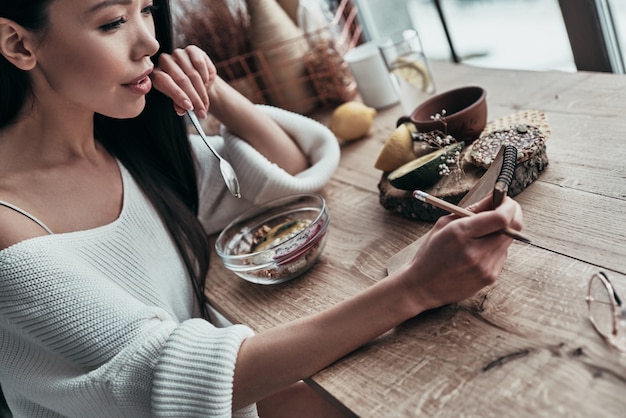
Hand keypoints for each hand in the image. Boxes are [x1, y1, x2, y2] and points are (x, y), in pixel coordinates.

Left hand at [151, 45, 216, 117]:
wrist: (199, 81)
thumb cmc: (186, 92)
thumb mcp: (181, 101)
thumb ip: (179, 105)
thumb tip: (181, 110)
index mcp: (156, 74)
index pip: (164, 82)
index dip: (177, 95)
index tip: (189, 107)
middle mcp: (165, 61)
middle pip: (180, 79)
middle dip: (194, 98)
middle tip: (202, 111)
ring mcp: (178, 54)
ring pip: (192, 73)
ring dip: (201, 91)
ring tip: (206, 103)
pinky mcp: (191, 50)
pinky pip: (199, 63)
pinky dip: (205, 76)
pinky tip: (206, 84)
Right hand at [401, 195, 522, 311]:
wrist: (422, 287)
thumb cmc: (431, 253)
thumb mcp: (444, 224)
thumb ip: (472, 209)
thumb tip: (494, 196)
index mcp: (460, 233)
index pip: (501, 218)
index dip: (509, 205)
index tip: (504, 199)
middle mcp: (476, 251)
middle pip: (512, 228)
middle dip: (512, 214)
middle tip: (503, 209)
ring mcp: (485, 267)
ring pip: (508, 241)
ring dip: (502, 232)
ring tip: (482, 234)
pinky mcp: (489, 278)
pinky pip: (502, 255)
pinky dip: (495, 247)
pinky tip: (478, 251)